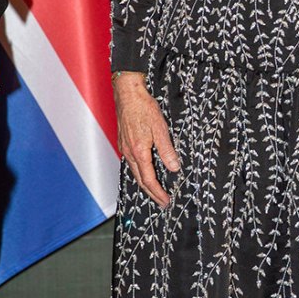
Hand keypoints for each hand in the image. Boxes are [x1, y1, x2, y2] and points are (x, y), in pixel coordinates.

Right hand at [114, 73, 179, 206]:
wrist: (128, 94)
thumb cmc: (143, 108)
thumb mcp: (160, 129)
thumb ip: (167, 150)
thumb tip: (174, 167)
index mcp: (139, 151)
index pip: (149, 179)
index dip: (158, 192)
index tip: (166, 201)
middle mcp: (129, 153)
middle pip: (140, 180)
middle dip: (152, 194)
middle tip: (162, 202)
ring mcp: (125, 148)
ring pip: (135, 173)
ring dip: (146, 185)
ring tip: (155, 192)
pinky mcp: (124, 143)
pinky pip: (132, 164)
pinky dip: (140, 174)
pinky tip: (145, 173)